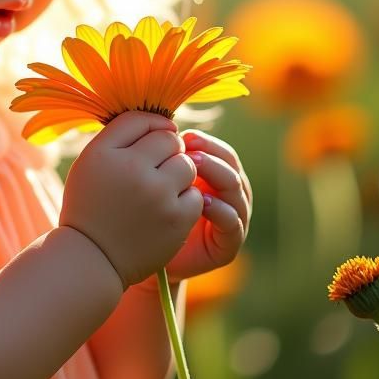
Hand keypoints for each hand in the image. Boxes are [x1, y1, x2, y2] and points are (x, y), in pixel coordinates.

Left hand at [140, 129, 251, 285]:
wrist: (142, 256)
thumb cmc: (143, 211)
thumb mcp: (151, 178)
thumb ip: (158, 155)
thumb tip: (153, 122)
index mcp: (213, 174)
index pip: (218, 149)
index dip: (203, 141)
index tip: (181, 135)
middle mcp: (228, 194)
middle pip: (231, 164)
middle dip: (211, 154)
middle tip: (188, 150)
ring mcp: (233, 218)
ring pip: (236, 189)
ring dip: (216, 175)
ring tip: (192, 169)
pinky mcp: (228, 244)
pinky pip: (233, 222)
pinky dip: (220, 210)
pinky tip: (201, 201)